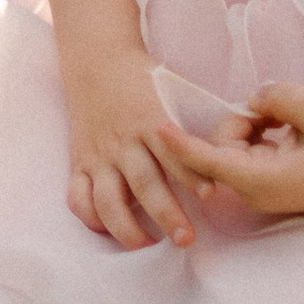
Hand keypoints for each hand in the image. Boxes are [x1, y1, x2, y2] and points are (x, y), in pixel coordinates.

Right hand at [60, 44, 201, 250]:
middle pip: (144, 184)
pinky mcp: (79, 161)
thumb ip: (191, 126)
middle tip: (186, 239)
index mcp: (150, 120)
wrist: (96, 58)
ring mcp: (98, 154)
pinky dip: (91, 218)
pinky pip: (78, 197)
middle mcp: (123, 141)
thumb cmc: (142, 78)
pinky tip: (109, 230)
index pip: (173, 152)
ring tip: (145, 245)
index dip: (191, 175)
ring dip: (126, 227)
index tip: (209, 196)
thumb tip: (225, 155)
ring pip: (107, 199)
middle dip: (166, 214)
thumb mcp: (170, 92)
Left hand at [169, 81, 303, 218]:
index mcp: (264, 181)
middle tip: (278, 113)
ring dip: (253, 124)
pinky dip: (262, 131)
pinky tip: (288, 128)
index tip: (155, 128)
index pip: (210, 161)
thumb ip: (279, 98)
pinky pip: (249, 147)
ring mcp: (262, 186)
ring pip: (235, 144)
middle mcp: (257, 188)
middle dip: (241, 121)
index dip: (181, 144)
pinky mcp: (269, 178)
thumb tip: (254, 98)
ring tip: (290, 122)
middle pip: (222, 145)